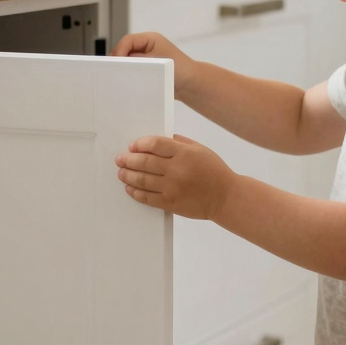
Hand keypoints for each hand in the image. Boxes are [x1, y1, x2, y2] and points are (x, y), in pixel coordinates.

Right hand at [110, 31, 198, 98]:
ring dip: (123, 68)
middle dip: (118, 60)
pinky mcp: (147, 69)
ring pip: (128, 60)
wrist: (191, 85)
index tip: (114, 63)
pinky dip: (128, 74)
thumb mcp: (156, 62)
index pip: (128, 41)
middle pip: (125, 50)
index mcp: (150, 39)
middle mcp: (147, 46)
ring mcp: (147, 58)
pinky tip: (125, 82)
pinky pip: (133, 70)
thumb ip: (137, 61)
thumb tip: (119, 63)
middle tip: (111, 71)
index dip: (119, 50)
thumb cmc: (179, 69)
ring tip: (117, 77)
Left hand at [115, 134, 235, 219]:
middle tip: (120, 159)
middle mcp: (176, 170)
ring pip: (142, 180)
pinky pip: (147, 197)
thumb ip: (179, 142)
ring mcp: (172, 188)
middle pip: (144, 162)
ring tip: (121, 173)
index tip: (133, 146)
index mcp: (184, 153)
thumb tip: (157, 141)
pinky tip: (130, 188)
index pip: (155, 145)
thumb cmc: (214, 170)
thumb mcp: (200, 149)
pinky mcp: (170, 203)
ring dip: (128, 175)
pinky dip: (135, 192)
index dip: (140, 144)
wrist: (225, 197)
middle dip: (128, 160)